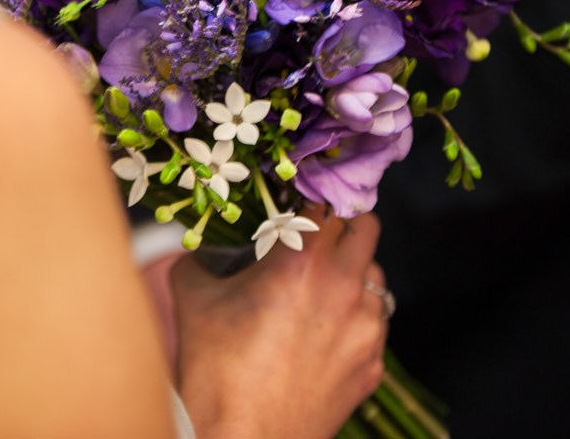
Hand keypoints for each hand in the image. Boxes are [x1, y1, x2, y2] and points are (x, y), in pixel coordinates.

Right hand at [164, 205, 387, 438]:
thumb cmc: (215, 372)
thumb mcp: (193, 298)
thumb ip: (201, 257)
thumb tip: (204, 245)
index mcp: (301, 262)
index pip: (325, 201)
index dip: (310, 197)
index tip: (296, 202)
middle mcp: (344, 289)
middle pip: (367, 226)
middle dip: (342, 224)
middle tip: (316, 234)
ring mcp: (366, 330)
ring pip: (376, 276)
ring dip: (352, 272)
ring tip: (316, 290)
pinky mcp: (373, 366)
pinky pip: (375, 324)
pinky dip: (355, 318)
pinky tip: (321, 333)